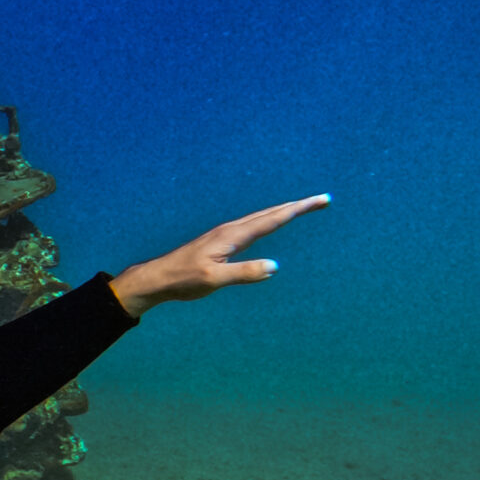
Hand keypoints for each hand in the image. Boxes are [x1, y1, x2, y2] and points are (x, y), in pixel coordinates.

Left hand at [110, 195, 328, 316]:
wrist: (157, 278)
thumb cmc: (184, 280)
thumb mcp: (215, 280)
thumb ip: (243, 272)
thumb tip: (274, 267)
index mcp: (233, 235)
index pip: (274, 219)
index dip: (299, 209)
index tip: (320, 201)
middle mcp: (231, 230)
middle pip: (271, 213)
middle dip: (298, 205)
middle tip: (322, 200)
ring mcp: (225, 234)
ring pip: (261, 218)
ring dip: (284, 211)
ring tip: (302, 207)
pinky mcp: (220, 241)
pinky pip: (252, 226)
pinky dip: (268, 220)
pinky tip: (268, 224)